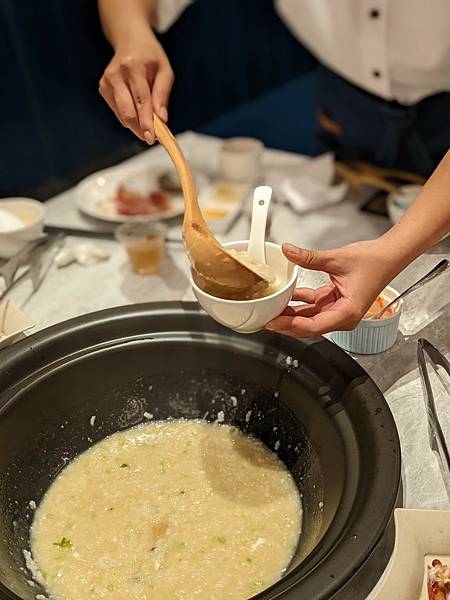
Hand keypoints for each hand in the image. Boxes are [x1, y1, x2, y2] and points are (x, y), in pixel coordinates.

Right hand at [99, 29, 173, 142]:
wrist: (130, 41)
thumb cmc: (151, 58)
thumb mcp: (165, 71)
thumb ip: (162, 95)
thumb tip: (162, 119)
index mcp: (133, 67)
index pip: (141, 100)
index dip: (146, 121)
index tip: (151, 138)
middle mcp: (116, 74)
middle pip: (127, 111)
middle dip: (140, 128)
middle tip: (151, 139)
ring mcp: (106, 82)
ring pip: (122, 115)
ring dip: (136, 124)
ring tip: (148, 122)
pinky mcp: (102, 89)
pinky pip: (118, 112)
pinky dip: (130, 117)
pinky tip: (137, 109)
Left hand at [266, 241, 394, 338]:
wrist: (388, 256)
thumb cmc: (374, 262)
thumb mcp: (336, 259)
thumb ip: (309, 257)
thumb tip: (289, 252)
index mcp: (347, 312)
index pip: (314, 326)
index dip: (291, 325)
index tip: (274, 322)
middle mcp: (343, 316)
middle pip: (309, 327)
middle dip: (287, 324)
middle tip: (267, 320)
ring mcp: (339, 311)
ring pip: (310, 318)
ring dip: (292, 314)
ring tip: (272, 309)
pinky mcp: (336, 303)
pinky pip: (314, 307)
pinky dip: (301, 303)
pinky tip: (287, 298)